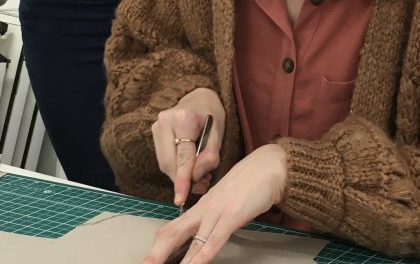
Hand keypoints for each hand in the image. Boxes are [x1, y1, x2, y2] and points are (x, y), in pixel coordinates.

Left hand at [141, 144, 287, 263]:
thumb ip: (216, 215)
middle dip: (156, 254)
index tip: (150, 259)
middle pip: (173, 233)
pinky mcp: (232, 215)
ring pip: (190, 240)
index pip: (174, 227)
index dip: (159, 245)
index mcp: (202, 206)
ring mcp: (217, 211)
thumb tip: (209, 232)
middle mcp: (204, 208)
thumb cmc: (250, 182)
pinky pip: (215, 239)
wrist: (269, 165)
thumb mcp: (227, 200)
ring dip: (177, 261)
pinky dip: (202, 255)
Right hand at [151, 88, 224, 205]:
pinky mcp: (154, 132)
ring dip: (179, 176)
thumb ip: (210, 156)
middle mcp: (165, 121)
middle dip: (182, 180)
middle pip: (169, 163)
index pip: (182, 156)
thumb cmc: (212, 116)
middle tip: (201, 186)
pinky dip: (175, 168)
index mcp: (184, 119)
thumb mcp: (218, 134)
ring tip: (198, 176)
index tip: (181, 198)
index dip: (182, 179)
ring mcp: (157, 126)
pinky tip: (188, 168)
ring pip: (164, 163)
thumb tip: (195, 178)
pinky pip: (163, 158)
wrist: (198, 98)